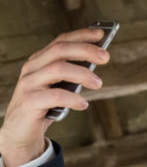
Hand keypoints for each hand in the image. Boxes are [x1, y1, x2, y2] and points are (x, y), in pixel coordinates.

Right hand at [0, 28, 108, 166]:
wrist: (21, 132)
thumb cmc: (45, 107)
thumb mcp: (58, 87)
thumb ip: (72, 75)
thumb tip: (96, 63)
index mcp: (40, 61)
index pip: (60, 42)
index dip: (81, 36)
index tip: (101, 34)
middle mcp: (32, 68)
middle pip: (60, 50)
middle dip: (85, 50)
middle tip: (106, 57)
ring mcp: (29, 84)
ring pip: (57, 69)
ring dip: (82, 74)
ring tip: (98, 83)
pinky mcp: (29, 102)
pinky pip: (55, 96)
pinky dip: (73, 98)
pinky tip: (83, 104)